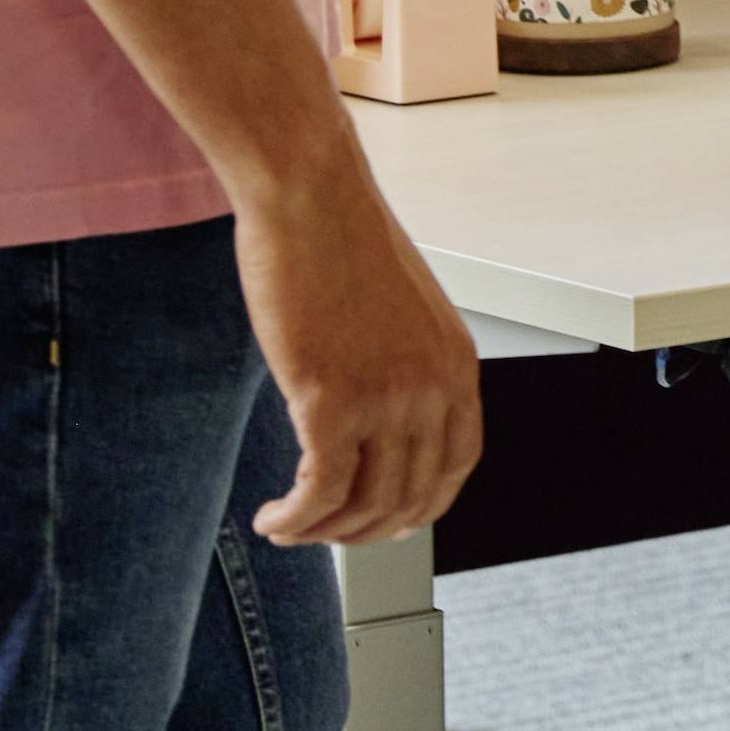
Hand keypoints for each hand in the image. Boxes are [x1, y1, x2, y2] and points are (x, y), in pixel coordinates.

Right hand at [236, 154, 483, 547]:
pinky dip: (295, 518)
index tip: (388, 520)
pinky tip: (272, 518)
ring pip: (362, 504)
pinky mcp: (331, 401)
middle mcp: (433, 388)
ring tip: (287, 526)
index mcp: (457, 364)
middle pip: (408, 497)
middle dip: (363, 529)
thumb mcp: (399, 312)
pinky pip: (319, 492)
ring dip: (321, 531)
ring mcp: (386, 399)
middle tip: (322, 531)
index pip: (457, 465)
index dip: (421, 505)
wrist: (312, 198)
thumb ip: (404, 366)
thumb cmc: (342, 243)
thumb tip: (379, 420)